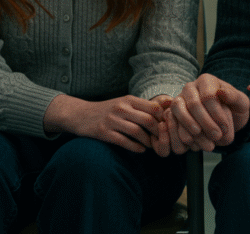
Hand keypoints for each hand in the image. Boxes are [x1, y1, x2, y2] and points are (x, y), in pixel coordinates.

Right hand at [44, 94, 163, 152]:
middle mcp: (121, 108)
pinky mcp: (104, 132)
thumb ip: (143, 106)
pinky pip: (124, 141)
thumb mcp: (124, 103)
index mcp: (129, 100)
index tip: (165, 128)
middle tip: (162, 140)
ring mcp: (112, 120)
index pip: (154, 108)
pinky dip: (135, 147)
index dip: (163, 120)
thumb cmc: (108, 110)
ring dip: (147, 142)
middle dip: (158, 133)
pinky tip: (141, 150)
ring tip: (151, 146)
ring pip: (137, 132)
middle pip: (148, 120)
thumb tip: (168, 107)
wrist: (81, 114)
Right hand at [170, 73, 249, 150]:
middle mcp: (190, 87)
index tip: (225, 128)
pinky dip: (181, 134)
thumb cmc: (234, 109)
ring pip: (178, 111)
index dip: (216, 114)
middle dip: (206, 123)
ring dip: (191, 129)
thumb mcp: (241, 103)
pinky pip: (171, 122)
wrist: (224, 120)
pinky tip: (194, 145)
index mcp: (206, 80)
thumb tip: (222, 92)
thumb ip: (234, 97)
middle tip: (217, 137)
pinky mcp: (172, 113)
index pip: (208, 96)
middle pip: (193, 104)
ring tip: (205, 142)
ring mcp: (179, 99)